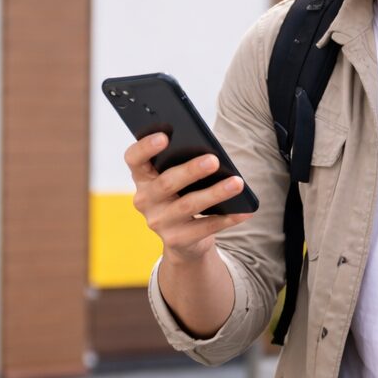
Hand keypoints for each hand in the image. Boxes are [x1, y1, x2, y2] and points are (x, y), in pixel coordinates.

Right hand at [124, 133, 252, 262]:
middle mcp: (145, 200)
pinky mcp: (176, 240)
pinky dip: (227, 219)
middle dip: (191, 170)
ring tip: (237, 183)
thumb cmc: (182, 196)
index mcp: (142, 178)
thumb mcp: (177, 180)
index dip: (145, 147)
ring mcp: (159, 222)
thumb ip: (182, 163)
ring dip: (215, 193)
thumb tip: (211, 155)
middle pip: (166, 182)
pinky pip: (205, 228)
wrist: (184, 240)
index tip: (164, 136)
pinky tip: (243, 210)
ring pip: (188, 205)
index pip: (134, 159)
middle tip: (213, 160)